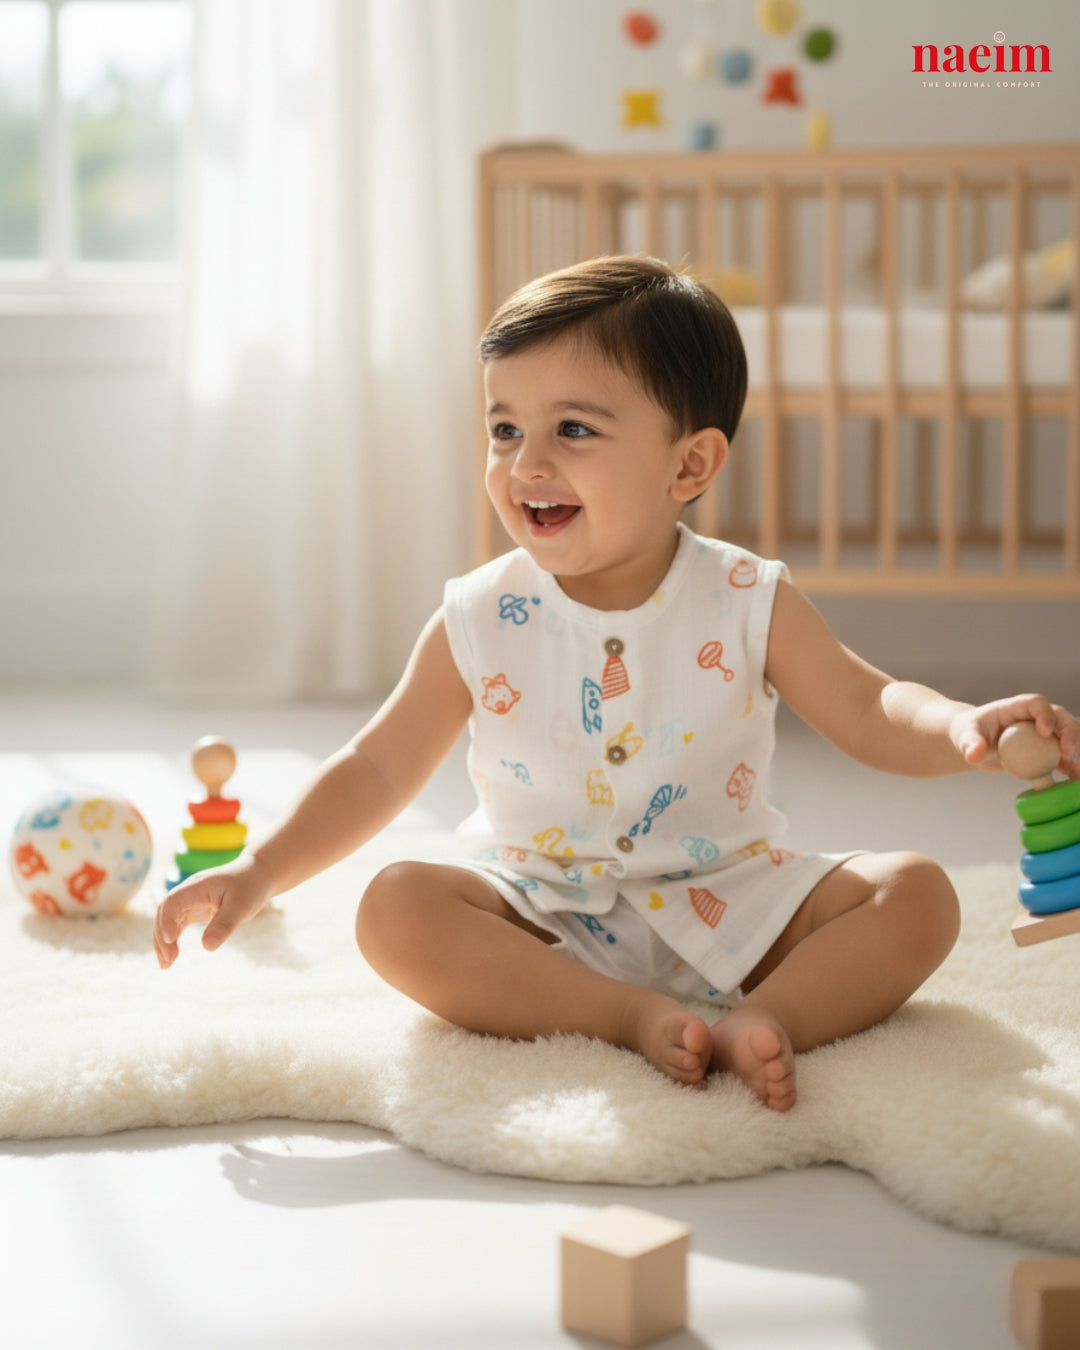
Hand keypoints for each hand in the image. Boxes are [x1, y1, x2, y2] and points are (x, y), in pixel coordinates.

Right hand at [153, 854, 273, 968]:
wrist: (258, 875)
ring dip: (163, 942)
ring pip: (167, 921)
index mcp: (198, 886)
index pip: (173, 902)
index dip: (167, 920)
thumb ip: (224, 925)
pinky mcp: (194, 910)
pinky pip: (176, 925)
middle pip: (164, 913)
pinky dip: (171, 941)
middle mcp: (189, 892)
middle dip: (162, 936)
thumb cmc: (250, 887)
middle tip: (170, 960)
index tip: (170, 940)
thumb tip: (207, 947)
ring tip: (165, 965)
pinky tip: (171, 958)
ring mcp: (190, 901)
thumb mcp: (241, 907)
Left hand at [951, 694, 1079, 779]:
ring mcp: (1039, 735)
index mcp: (1014, 708)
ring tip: (1075, 766)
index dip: (1044, 714)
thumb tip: (974, 755)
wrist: (972, 745)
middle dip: (1068, 729)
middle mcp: (1031, 718)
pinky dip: (1070, 767)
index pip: (1036, 703)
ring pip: (1064, 735)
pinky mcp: (1041, 752)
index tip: (1045, 732)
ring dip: (1073, 746)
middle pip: (1058, 715)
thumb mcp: (965, 736)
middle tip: (1067, 749)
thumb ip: (971, 743)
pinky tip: (1076, 778)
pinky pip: (1059, 759)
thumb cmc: (968, 733)